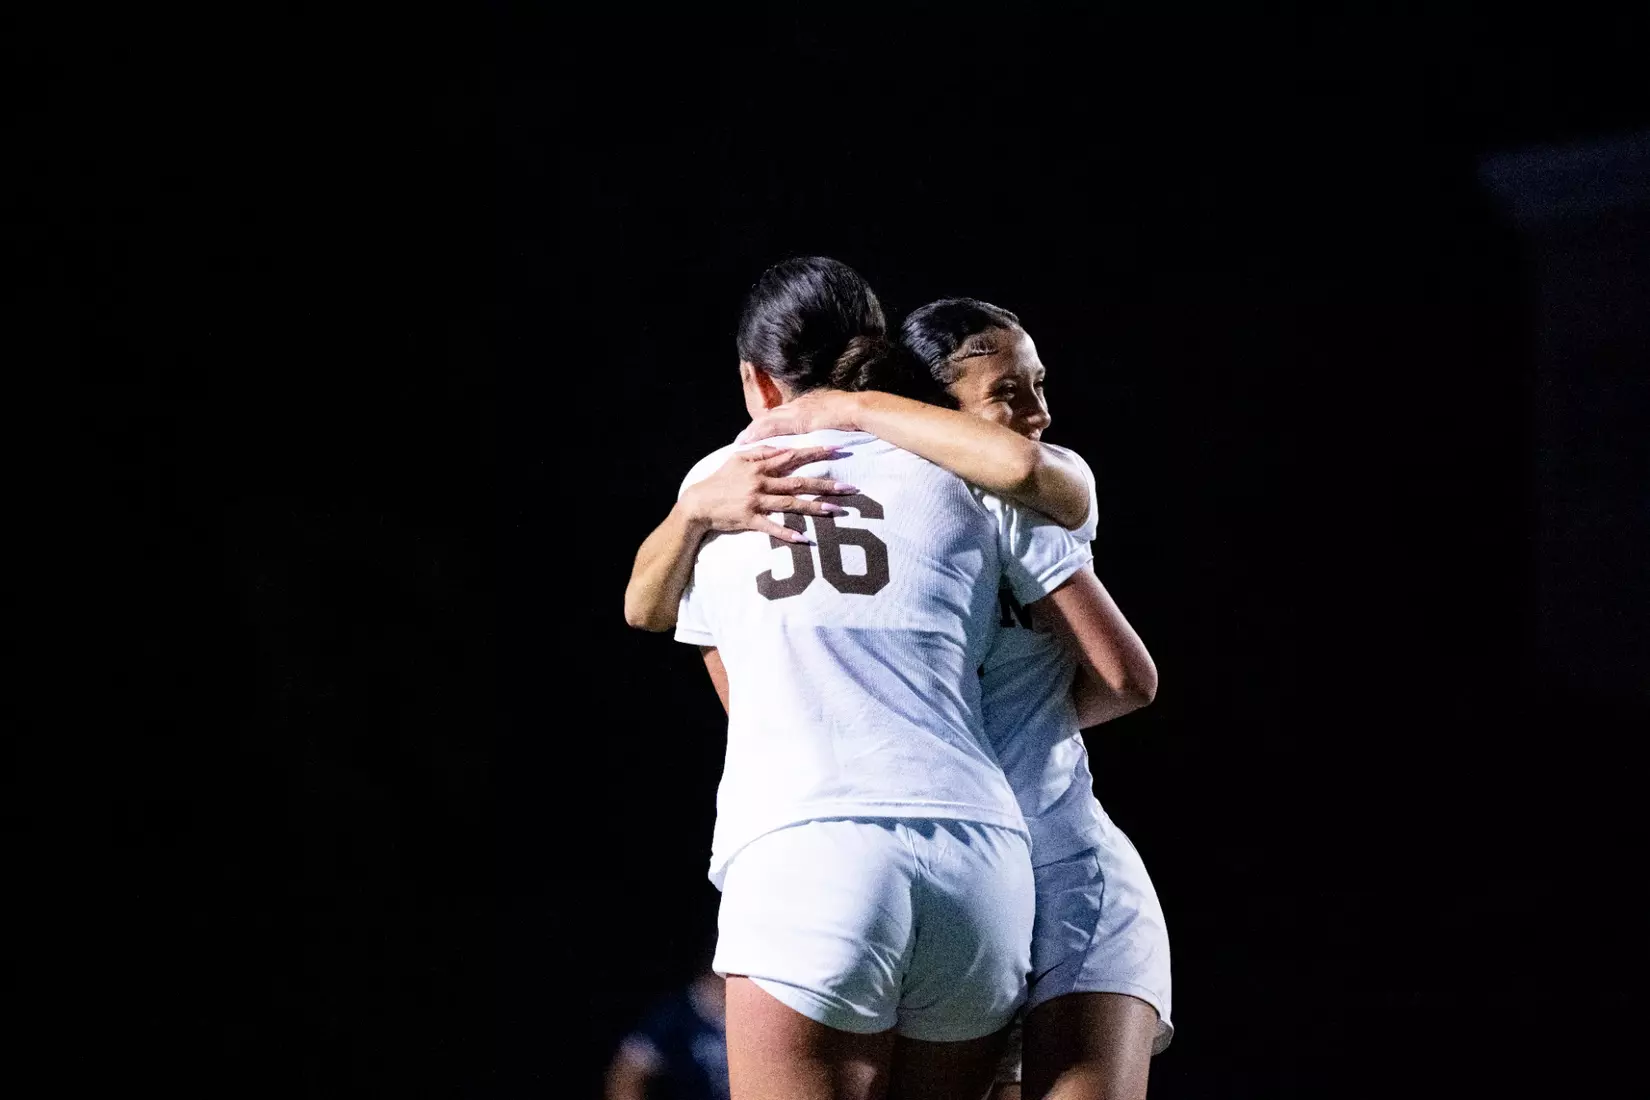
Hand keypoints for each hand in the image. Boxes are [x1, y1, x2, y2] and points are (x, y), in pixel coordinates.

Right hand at [680, 446, 857, 543]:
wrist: (698, 503)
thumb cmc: (720, 480)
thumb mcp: (738, 459)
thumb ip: (761, 451)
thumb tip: (782, 447)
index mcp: (760, 466)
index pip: (793, 457)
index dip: (815, 453)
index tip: (837, 451)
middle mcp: (761, 482)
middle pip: (799, 482)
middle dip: (826, 484)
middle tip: (850, 487)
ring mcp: (756, 502)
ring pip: (791, 504)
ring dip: (815, 508)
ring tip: (837, 511)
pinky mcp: (750, 520)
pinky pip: (772, 527)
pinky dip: (788, 533)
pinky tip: (805, 540)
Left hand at [736, 391, 858, 443]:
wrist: (858, 410)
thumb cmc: (854, 414)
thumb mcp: (838, 415)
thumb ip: (829, 421)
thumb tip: (828, 426)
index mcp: (808, 403)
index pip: (784, 414)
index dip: (770, 423)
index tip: (760, 431)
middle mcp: (798, 404)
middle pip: (772, 415)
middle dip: (757, 427)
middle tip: (743, 438)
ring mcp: (796, 411)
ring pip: (768, 420)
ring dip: (753, 431)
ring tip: (741, 441)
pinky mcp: (796, 420)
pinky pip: (771, 426)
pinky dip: (759, 433)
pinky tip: (748, 441)